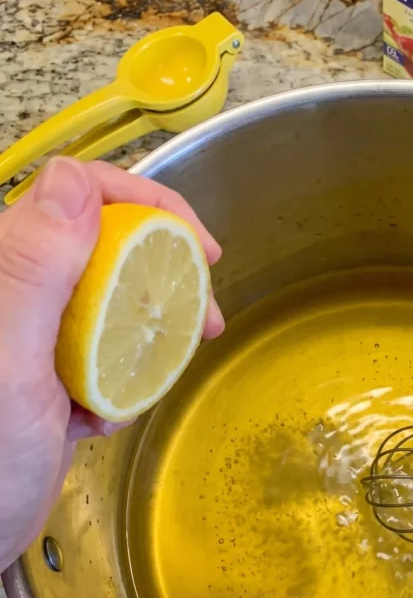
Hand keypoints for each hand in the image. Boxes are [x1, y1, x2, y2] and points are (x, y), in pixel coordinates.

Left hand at [0, 157, 223, 572]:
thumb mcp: (8, 363)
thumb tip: (75, 179)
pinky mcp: (39, 378)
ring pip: (108, 301)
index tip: (200, 246)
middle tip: (208, 314)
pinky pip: (97, 356)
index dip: (148, 204)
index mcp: (1, 268)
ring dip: (145, 334)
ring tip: (165, 371)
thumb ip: (33, 268)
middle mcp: (11, 291)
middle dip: (162, 272)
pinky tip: (101, 419)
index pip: (78, 193)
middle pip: (103, 244)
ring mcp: (26, 336)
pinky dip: (116, 383)